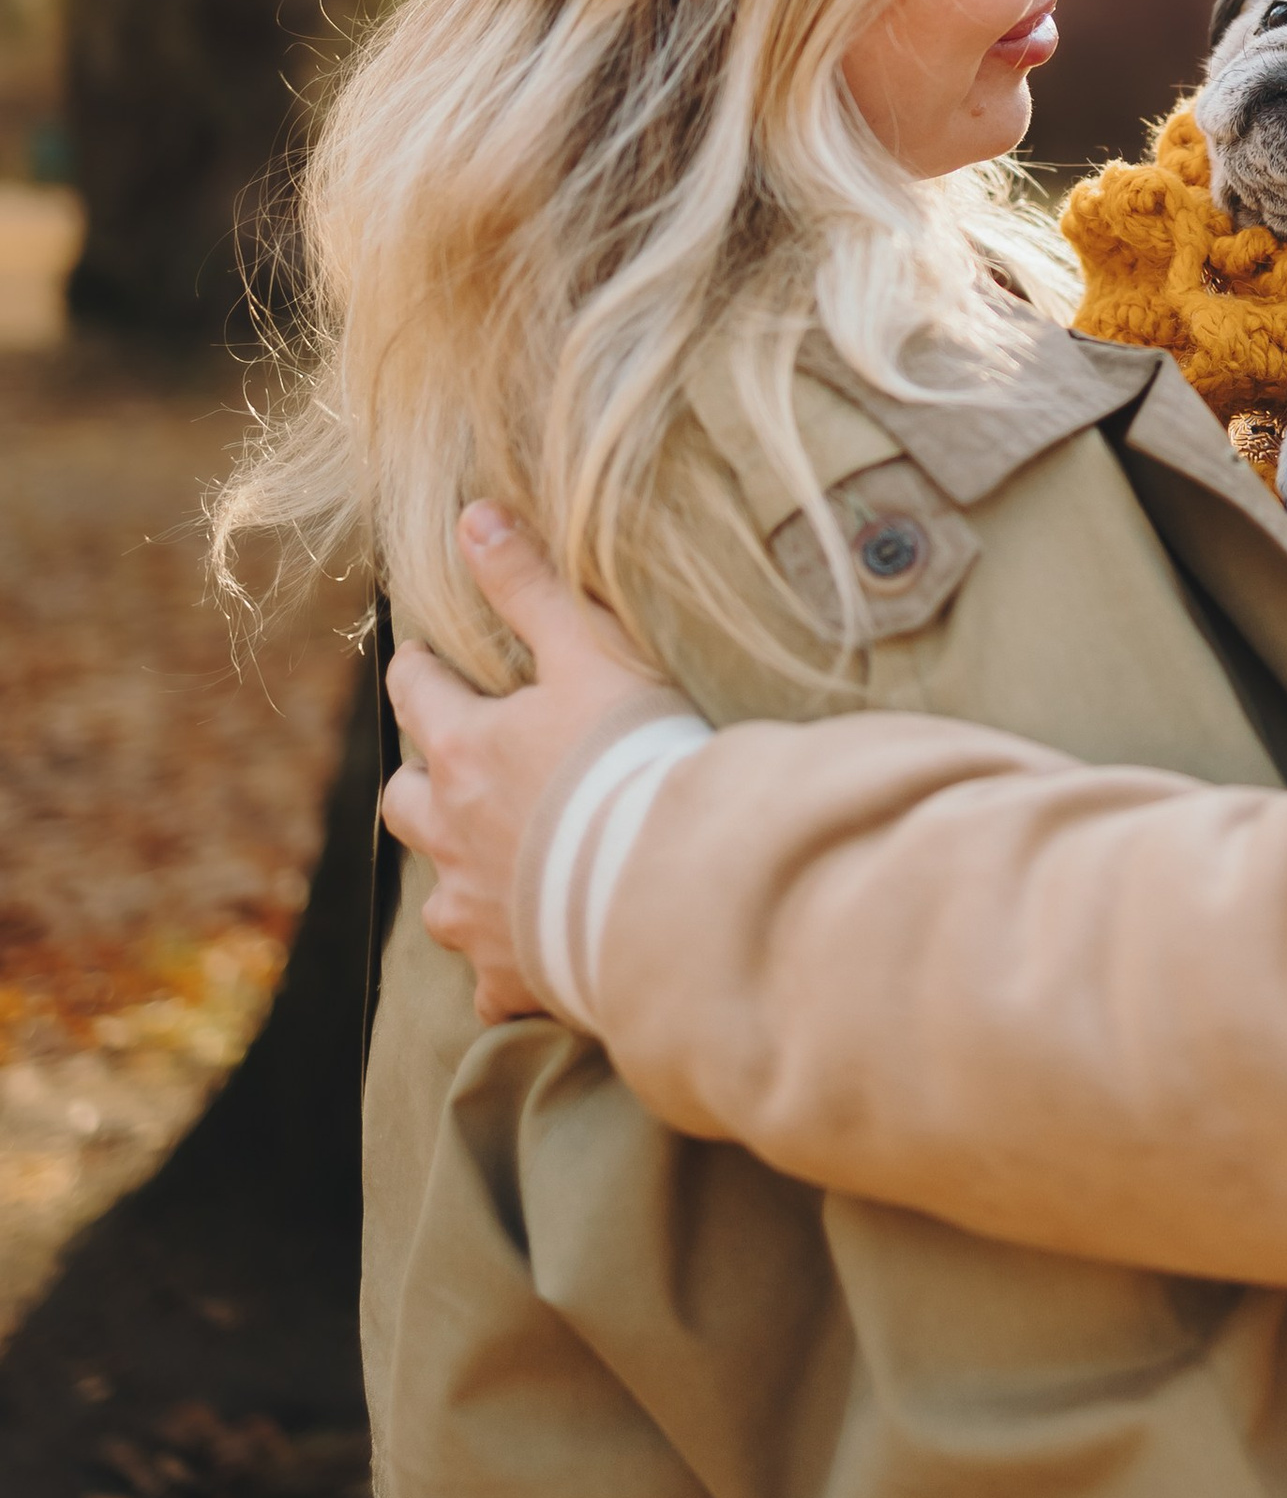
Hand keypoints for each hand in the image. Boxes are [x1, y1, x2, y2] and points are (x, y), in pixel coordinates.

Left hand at [380, 504, 663, 1022]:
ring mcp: (479, 912)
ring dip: (452, 871)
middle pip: (405, 800)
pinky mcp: (515, 973)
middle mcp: (454, 836)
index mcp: (468, 752)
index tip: (422, 657)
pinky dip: (501, 967)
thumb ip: (530, 585)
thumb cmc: (632, 759)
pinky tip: (525, 961)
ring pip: (436, 894)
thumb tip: (473, 516)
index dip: (418, 670)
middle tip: (447, 762)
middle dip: (419, 777)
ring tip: (483, 861)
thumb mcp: (589, 651)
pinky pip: (490, 982)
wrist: (668, 883)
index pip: (419, 695)